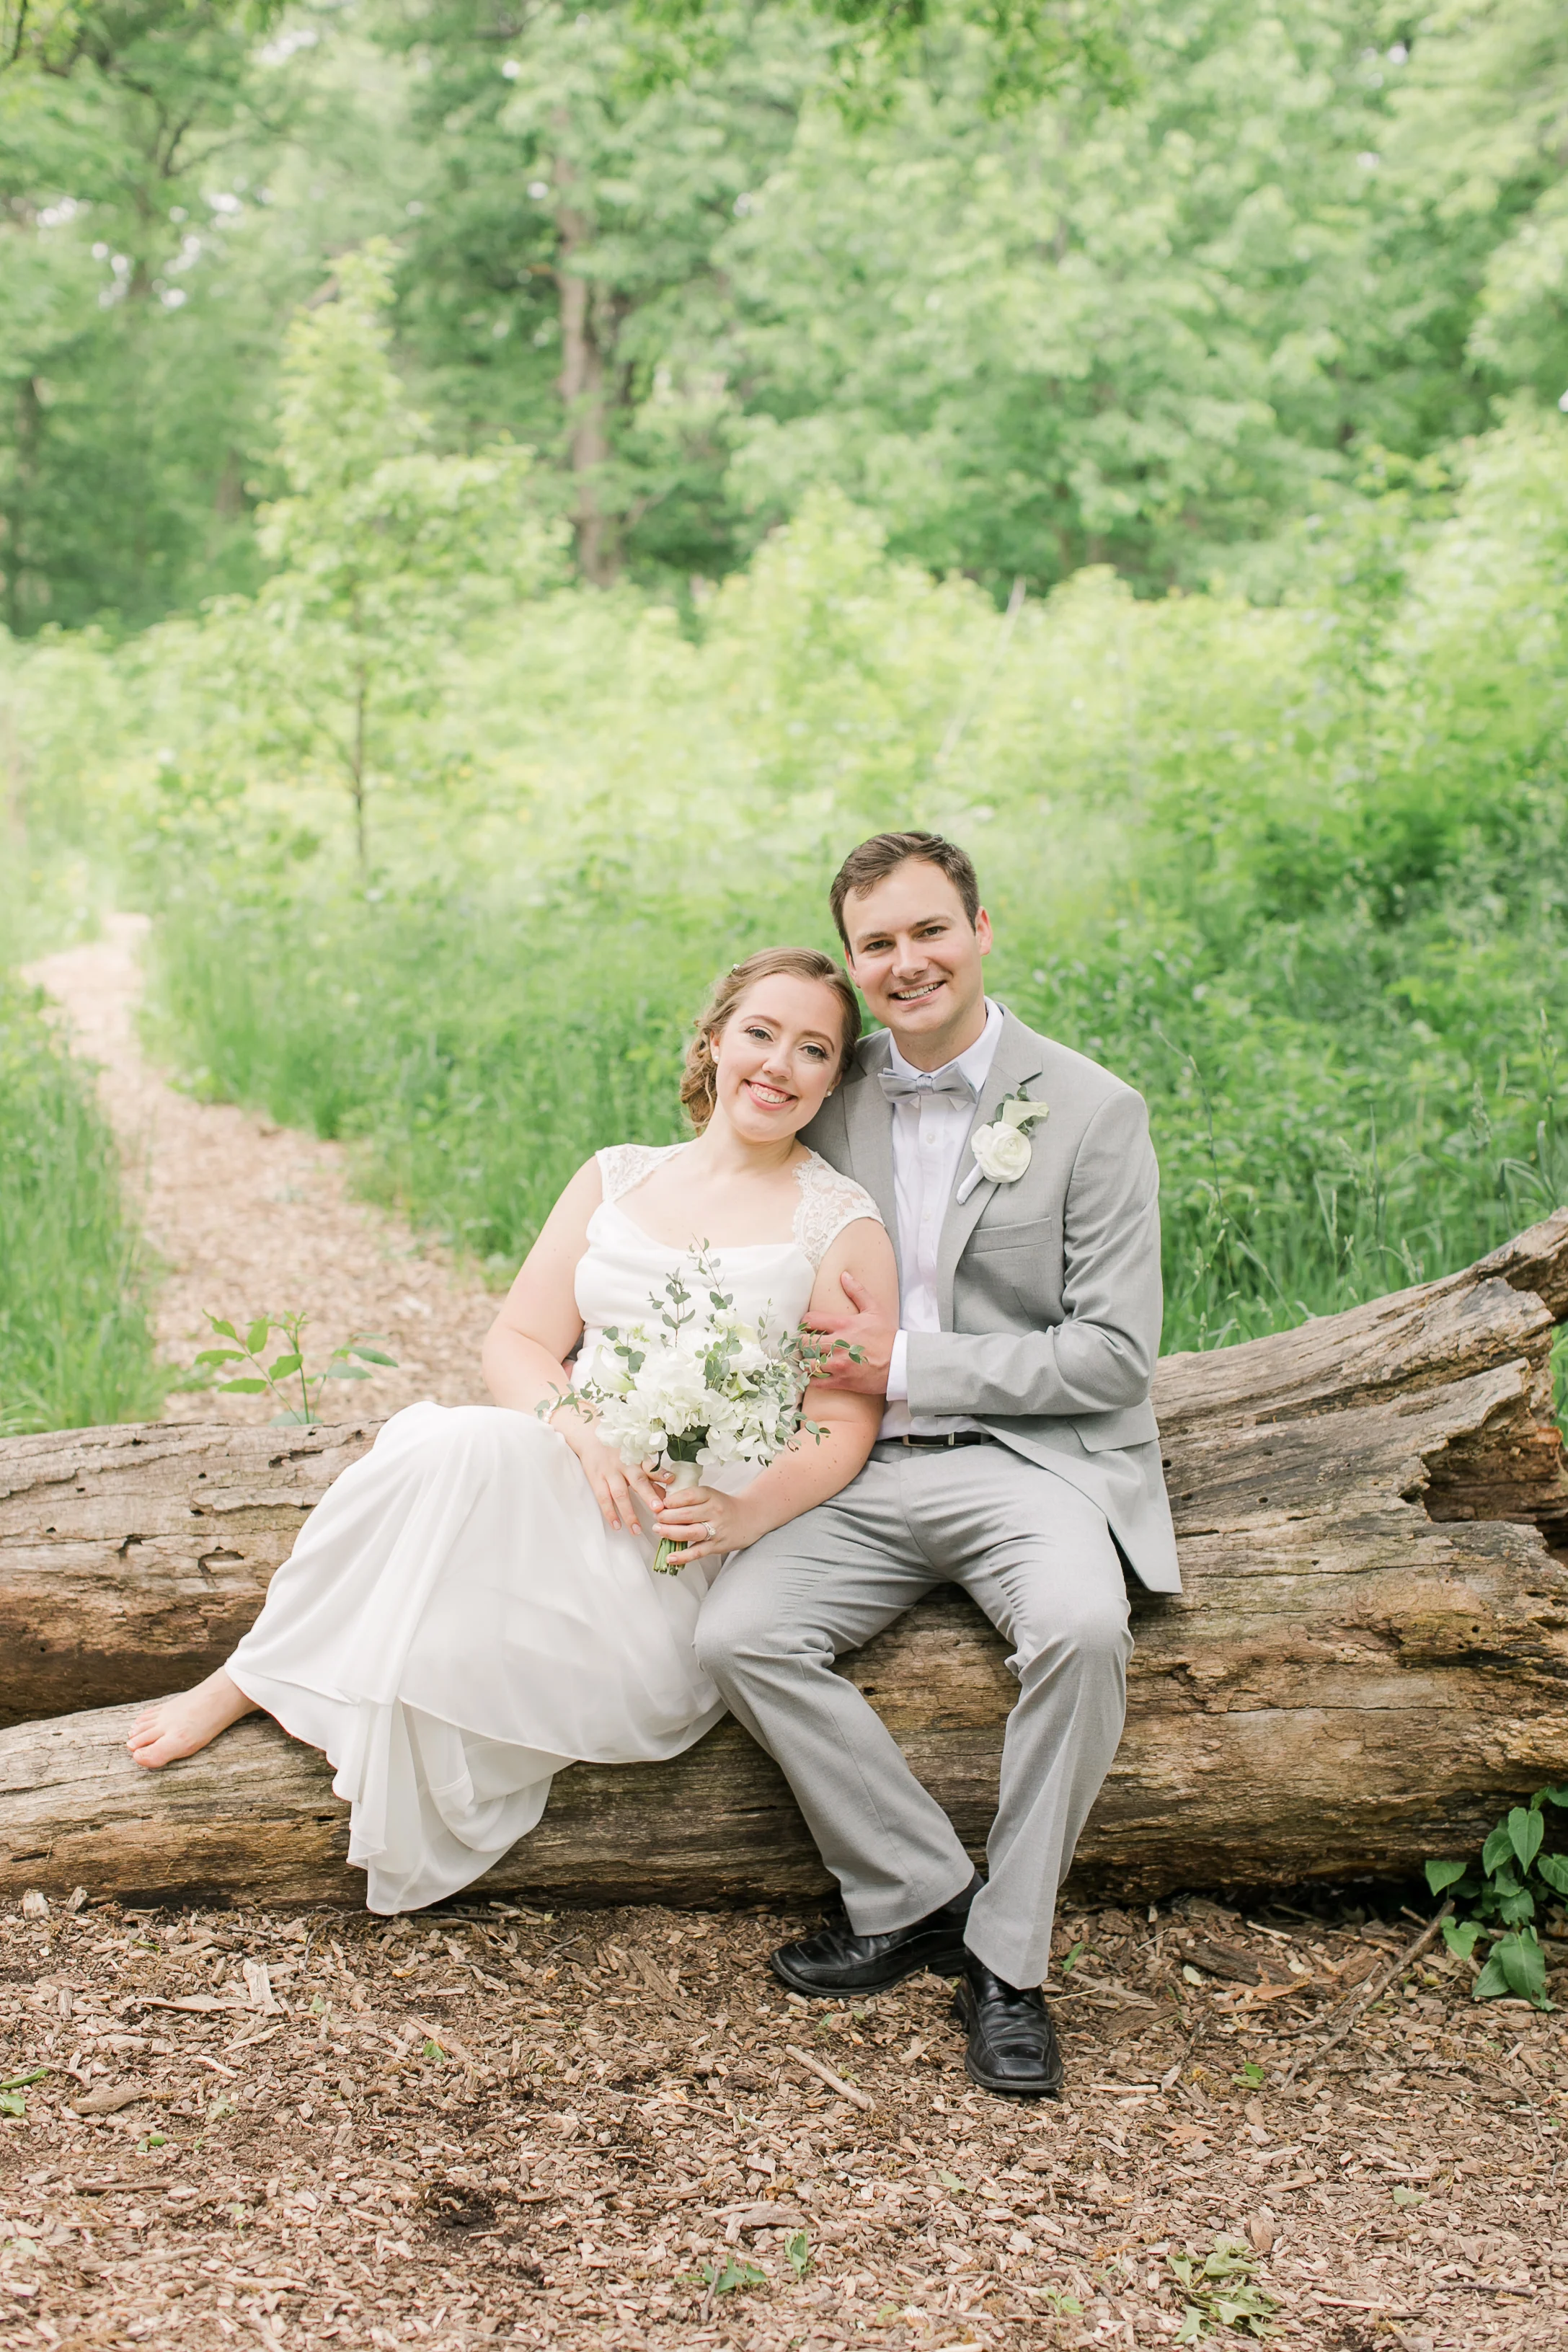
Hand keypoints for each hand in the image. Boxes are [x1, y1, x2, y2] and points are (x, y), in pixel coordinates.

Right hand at [552, 1410, 664, 1533]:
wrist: (589, 1436)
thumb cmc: (618, 1450)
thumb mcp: (635, 1456)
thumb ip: (651, 1472)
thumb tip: (669, 1485)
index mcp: (637, 1457)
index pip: (651, 1466)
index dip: (661, 1473)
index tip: (671, 1481)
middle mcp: (624, 1464)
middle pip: (638, 1480)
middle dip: (648, 1495)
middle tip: (658, 1510)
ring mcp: (609, 1472)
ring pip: (620, 1494)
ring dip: (629, 1513)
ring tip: (636, 1530)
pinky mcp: (596, 1479)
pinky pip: (602, 1498)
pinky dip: (609, 1512)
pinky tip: (616, 1525)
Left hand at [651, 1482, 760, 1567]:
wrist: (749, 1518)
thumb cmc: (723, 1506)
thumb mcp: (709, 1495)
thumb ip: (689, 1498)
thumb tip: (661, 1503)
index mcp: (711, 1496)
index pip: (689, 1496)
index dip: (672, 1500)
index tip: (661, 1503)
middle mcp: (714, 1512)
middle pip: (686, 1515)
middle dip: (666, 1517)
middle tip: (656, 1518)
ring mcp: (716, 1530)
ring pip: (690, 1533)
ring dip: (671, 1532)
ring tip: (658, 1530)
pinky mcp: (716, 1546)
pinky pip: (697, 1552)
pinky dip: (683, 1556)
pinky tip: (670, 1557)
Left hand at [803, 1269, 895, 1394]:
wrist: (901, 1363)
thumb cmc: (888, 1336)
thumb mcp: (874, 1310)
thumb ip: (857, 1291)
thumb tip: (844, 1275)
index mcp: (844, 1325)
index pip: (810, 1320)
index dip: (804, 1323)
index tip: (807, 1327)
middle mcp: (838, 1344)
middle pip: (804, 1343)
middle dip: (802, 1343)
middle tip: (806, 1344)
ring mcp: (839, 1364)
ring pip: (808, 1364)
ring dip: (806, 1362)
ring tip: (810, 1360)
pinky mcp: (842, 1380)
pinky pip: (817, 1382)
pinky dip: (812, 1379)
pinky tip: (815, 1375)